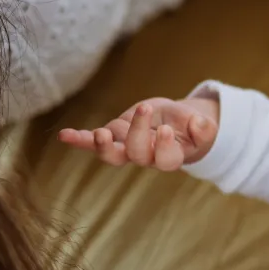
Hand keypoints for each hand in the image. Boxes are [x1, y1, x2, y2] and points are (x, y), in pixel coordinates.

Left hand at [59, 97, 218, 170]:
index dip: (164, 147)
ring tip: (100, 134)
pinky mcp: (113, 136)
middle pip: (138, 154)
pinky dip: (79, 139)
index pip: (166, 160)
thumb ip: (204, 129)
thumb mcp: (203, 127)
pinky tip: (64, 135)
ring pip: (113, 156)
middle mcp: (147, 157)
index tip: (166, 130)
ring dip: (103, 146)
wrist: (176, 125)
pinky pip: (93, 142)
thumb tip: (200, 125)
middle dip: (139, 133)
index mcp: (171, 157)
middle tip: (146, 109)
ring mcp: (127, 148)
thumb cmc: (191, 128)